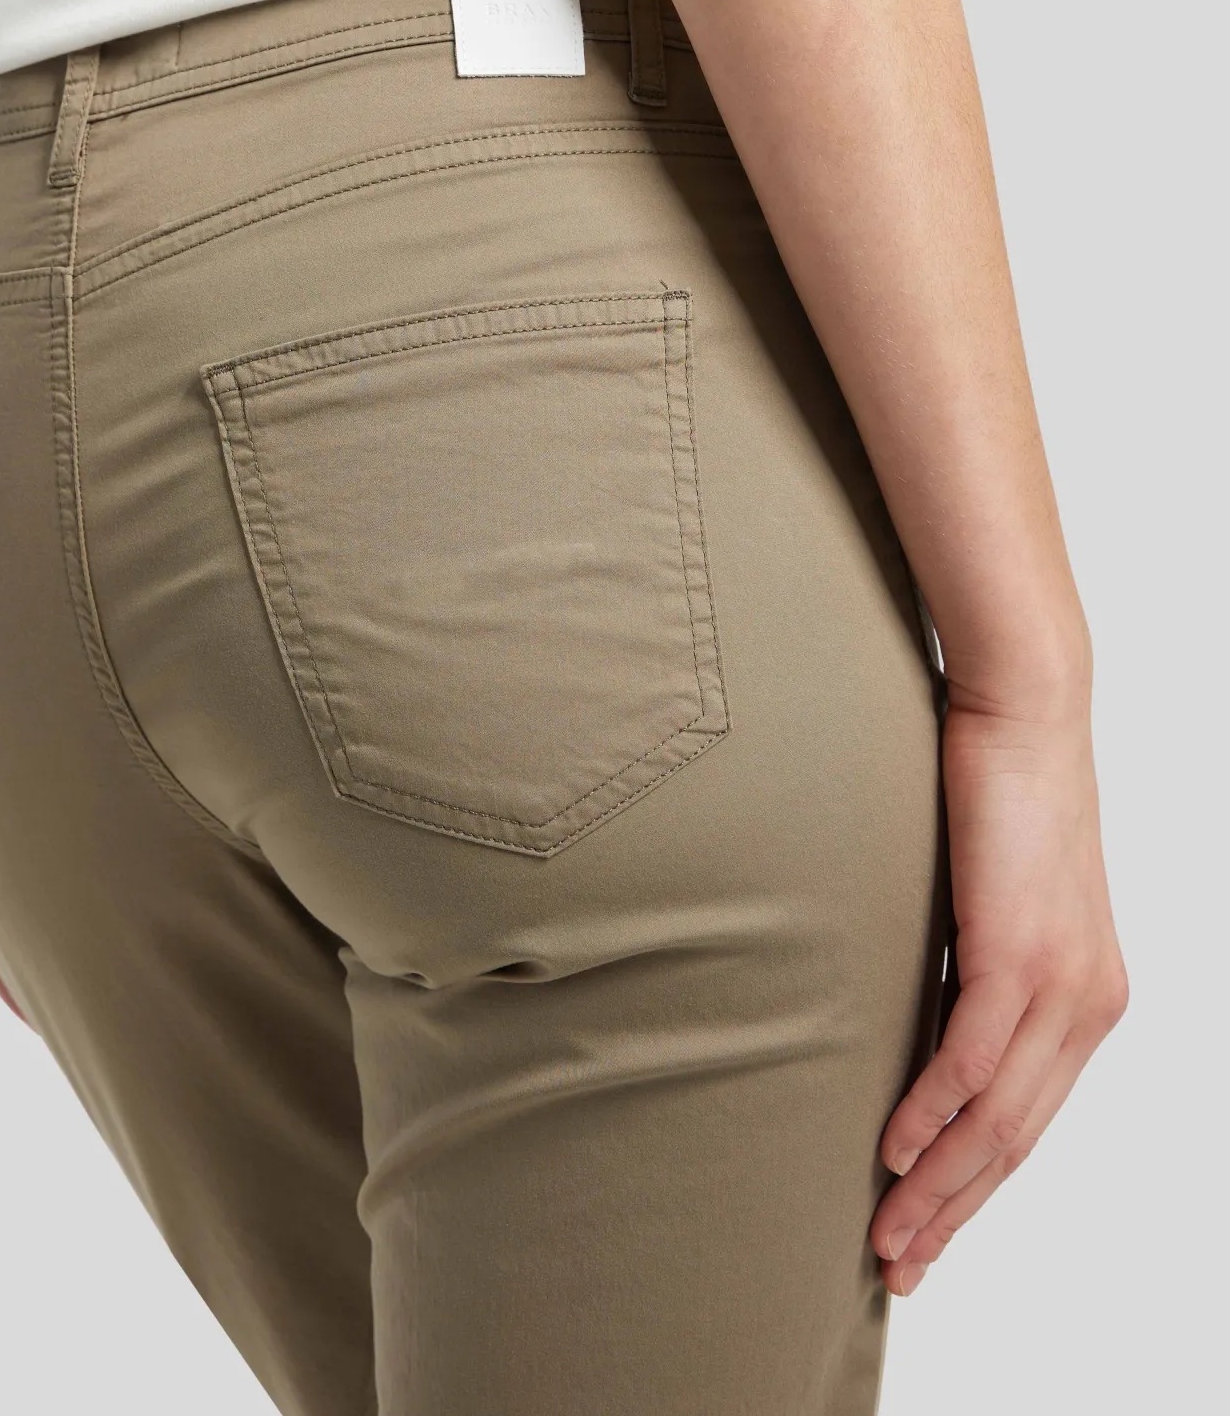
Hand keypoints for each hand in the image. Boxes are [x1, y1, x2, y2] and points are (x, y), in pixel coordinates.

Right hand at [870, 689, 1126, 1294]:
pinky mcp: (1022, 952)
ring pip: (998, 1118)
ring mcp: (1063, 984)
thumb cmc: (1000, 796)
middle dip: (956, 1214)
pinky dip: (930, 1113)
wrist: (1027, 711)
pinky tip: (892, 1150)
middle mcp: (1091, 1006)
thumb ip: (978, 972)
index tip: (927, 1235)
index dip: (978, 1190)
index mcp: (1090, 1002)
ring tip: (888, 1234)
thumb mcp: (995, 903)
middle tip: (901, 1266)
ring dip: (938, 1186)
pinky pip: (971, 1059)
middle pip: (1018, 1142)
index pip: (1031, 1122)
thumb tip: (922, 1024)